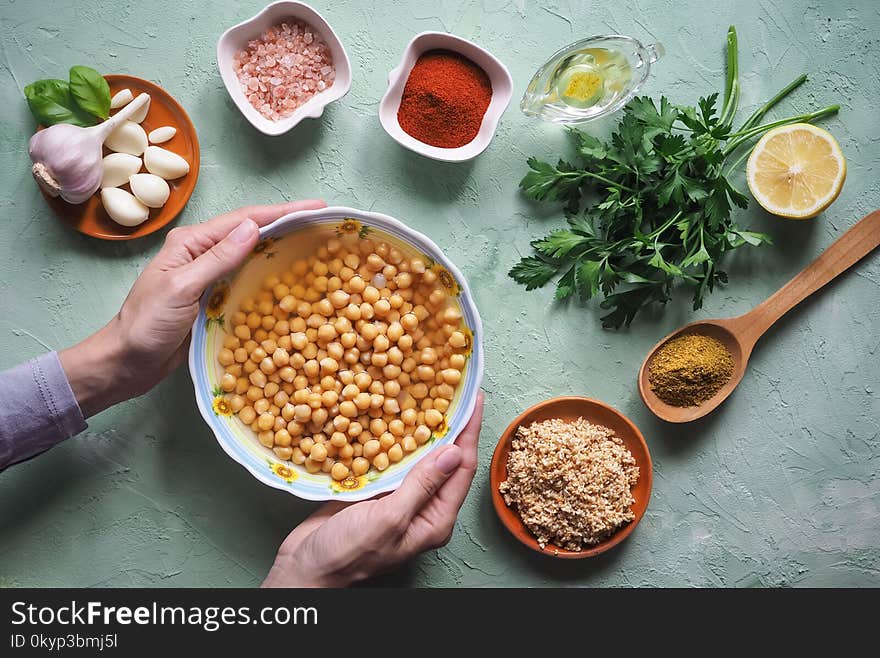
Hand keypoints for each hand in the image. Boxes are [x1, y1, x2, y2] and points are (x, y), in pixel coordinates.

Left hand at [59, 199, 325, 416]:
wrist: (126, 363)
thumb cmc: (146, 326)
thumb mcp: (182, 289)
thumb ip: (216, 259)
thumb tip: (252, 228)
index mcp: (191, 243)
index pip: (243, 220)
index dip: (281, 212)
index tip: (316, 207)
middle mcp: (201, 254)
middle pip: (251, 232)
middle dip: (286, 224)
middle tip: (323, 222)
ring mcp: (208, 277)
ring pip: (251, 255)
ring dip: (281, 247)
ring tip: (314, 243)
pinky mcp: (213, 299)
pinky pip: (247, 280)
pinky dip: (270, 275)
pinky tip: (290, 279)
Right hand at [263, 392, 483, 587]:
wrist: (307, 567)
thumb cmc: (349, 553)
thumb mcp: (390, 519)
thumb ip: (422, 485)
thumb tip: (454, 451)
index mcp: (435, 520)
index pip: (462, 469)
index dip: (469, 432)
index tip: (475, 399)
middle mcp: (423, 508)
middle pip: (444, 460)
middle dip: (450, 426)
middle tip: (453, 391)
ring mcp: (400, 499)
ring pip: (419, 457)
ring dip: (423, 428)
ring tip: (429, 397)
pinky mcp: (377, 491)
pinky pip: (394, 459)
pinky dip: (396, 438)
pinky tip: (394, 416)